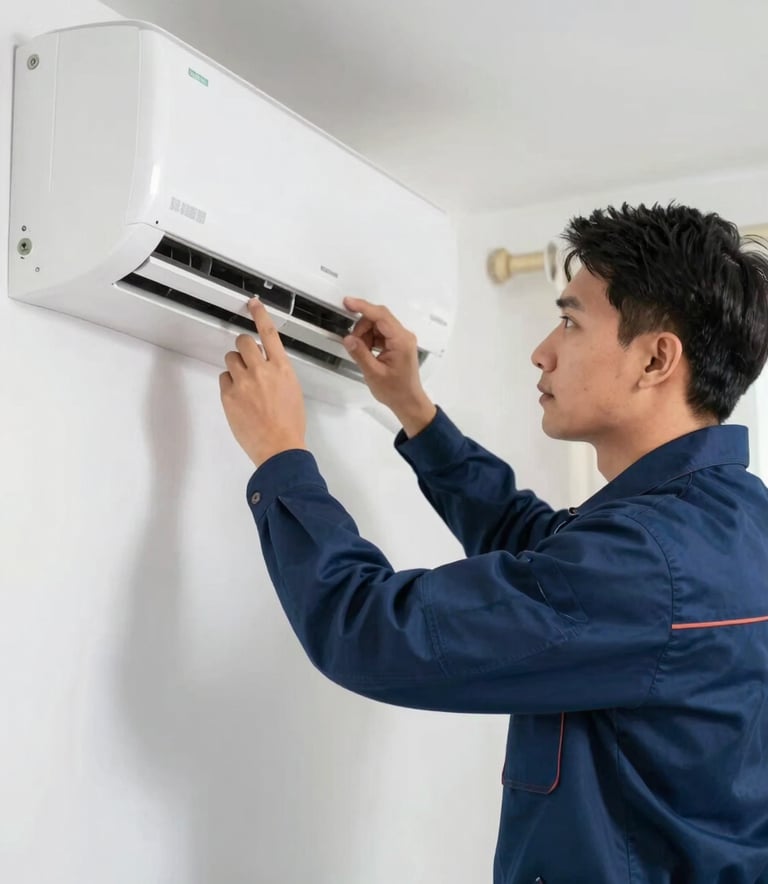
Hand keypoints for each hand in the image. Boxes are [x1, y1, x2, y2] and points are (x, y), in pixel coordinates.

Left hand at [219, 299, 306, 466]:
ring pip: (231, 359)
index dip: (260, 314)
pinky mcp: (229, 396)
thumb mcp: (293, 390)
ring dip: (236, 366)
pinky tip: (240, 398)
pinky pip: (224, 379)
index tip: (253, 304)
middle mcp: (261, 371)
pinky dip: (230, 384)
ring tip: (245, 384)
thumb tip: (267, 365)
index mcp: (282, 368)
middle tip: (246, 358)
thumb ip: (278, 373)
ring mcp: (243, 383)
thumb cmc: (290, 424)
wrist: (280, 448)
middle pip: (243, 341)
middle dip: (243, 346)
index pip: (269, 333)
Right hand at [342, 297, 435, 436]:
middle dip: (362, 327)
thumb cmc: (396, 390)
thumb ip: (360, 353)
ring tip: (362, 353)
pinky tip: (367, 352)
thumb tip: (348, 339)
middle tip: (353, 343)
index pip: (381, 316)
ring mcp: (402, 339)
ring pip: (378, 326)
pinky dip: (370, 340)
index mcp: (401, 341)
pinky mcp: (398, 344)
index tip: (348, 303)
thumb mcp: (373, 373)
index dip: (363, 307)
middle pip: (378, 318)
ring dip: (365, 335)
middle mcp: (404, 336)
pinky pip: (380, 334)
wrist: (408, 401)